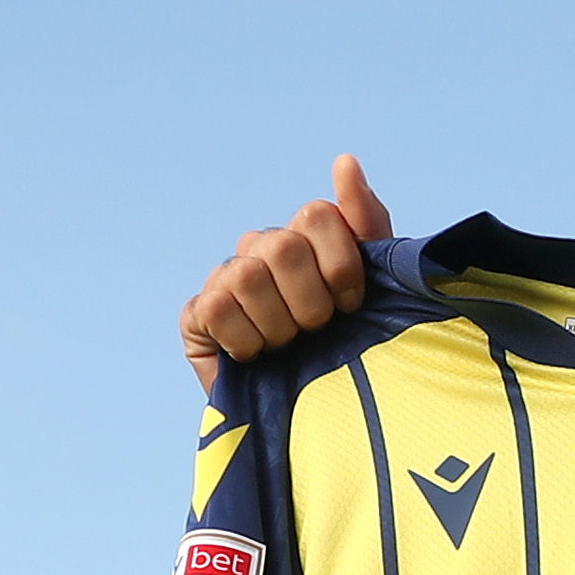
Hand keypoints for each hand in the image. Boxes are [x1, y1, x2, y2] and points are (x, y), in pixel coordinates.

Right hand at [181, 157, 392, 381]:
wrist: (321, 414)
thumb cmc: (352, 348)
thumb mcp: (377, 287)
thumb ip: (366, 223)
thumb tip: (345, 161)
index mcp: (305, 236)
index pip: (317, 216)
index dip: (340, 267)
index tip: (353, 306)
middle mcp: (262, 249)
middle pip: (282, 246)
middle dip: (310, 303)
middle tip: (317, 331)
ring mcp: (226, 279)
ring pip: (247, 275)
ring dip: (278, 325)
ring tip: (287, 347)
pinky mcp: (197, 315)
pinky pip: (215, 307)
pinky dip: (243, 339)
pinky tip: (255, 356)